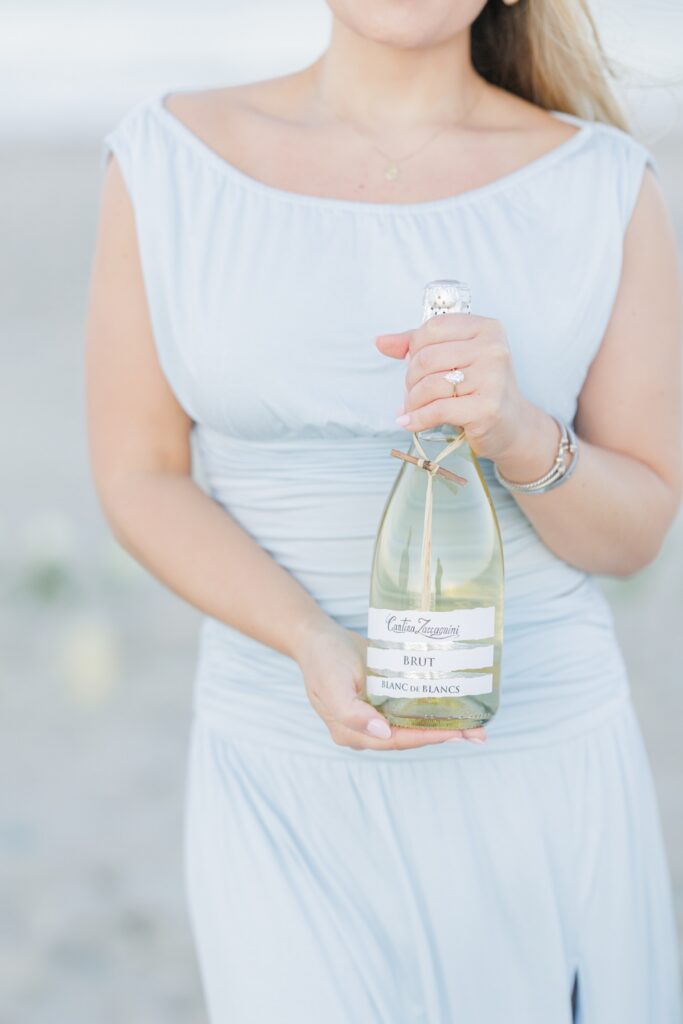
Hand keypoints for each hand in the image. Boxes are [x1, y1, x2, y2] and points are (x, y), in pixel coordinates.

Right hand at [295, 620, 486, 750]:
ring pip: (412, 728)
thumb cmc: (323, 659)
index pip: (396, 740)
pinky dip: (431, 713)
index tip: (455, 733)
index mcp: (350, 732)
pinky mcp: (382, 702)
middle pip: (409, 738)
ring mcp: (374, 717)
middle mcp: (365, 731)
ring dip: (443, 727)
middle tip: (478, 733)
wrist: (317, 638)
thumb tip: (382, 732)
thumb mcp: (332, 683)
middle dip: (443, 736)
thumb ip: (351, 712)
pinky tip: (454, 710)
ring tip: (475, 726)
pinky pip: (409, 713)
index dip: (426, 738)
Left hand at [376, 312, 532, 462]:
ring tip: (412, 409)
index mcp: (486, 328)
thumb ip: (419, 346)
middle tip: (412, 393)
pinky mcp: (487, 408)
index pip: (433, 328)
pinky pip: (437, 410)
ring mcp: (493, 379)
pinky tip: (410, 423)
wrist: (513, 426)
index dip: (414, 348)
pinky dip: (417, 419)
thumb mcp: (455, 359)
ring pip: (430, 385)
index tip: (413, 365)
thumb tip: (381, 341)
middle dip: (410, 379)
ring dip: (412, 401)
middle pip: (427, 358)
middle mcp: (493, 349)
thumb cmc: (480, 389)